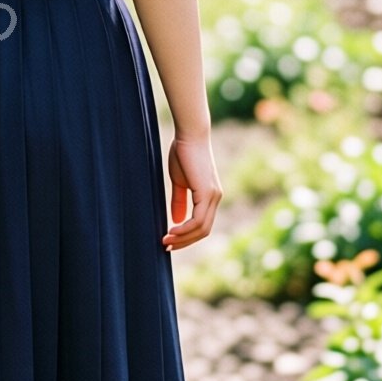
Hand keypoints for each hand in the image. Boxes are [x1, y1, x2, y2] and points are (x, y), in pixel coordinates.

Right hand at [164, 134, 221, 249]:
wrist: (189, 135)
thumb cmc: (183, 154)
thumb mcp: (179, 181)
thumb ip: (179, 201)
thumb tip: (176, 220)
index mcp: (210, 196)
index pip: (202, 224)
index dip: (187, 236)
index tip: (169, 239)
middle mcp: (215, 198)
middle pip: (203, 231)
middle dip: (185, 241)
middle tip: (166, 245)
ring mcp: (213, 196)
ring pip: (202, 228)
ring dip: (183, 237)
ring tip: (166, 240)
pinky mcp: (207, 193)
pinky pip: (198, 219)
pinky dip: (185, 228)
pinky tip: (172, 229)